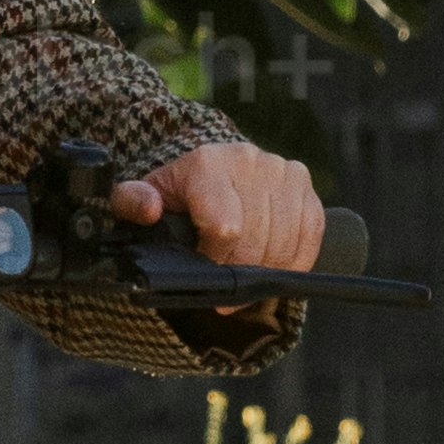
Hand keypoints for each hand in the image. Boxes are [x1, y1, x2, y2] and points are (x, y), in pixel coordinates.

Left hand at [118, 133, 321, 275]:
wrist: (207, 170)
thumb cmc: (175, 194)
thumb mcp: (141, 197)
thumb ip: (133, 203)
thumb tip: (149, 209)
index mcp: (207, 163)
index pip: (226, 226)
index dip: (216, 259)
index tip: (204, 266)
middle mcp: (248, 160)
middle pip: (257, 239)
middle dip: (239, 270)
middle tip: (225, 284)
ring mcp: (281, 169)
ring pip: (285, 240)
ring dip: (267, 270)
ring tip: (246, 278)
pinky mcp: (304, 183)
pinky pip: (311, 232)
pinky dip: (295, 260)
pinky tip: (274, 268)